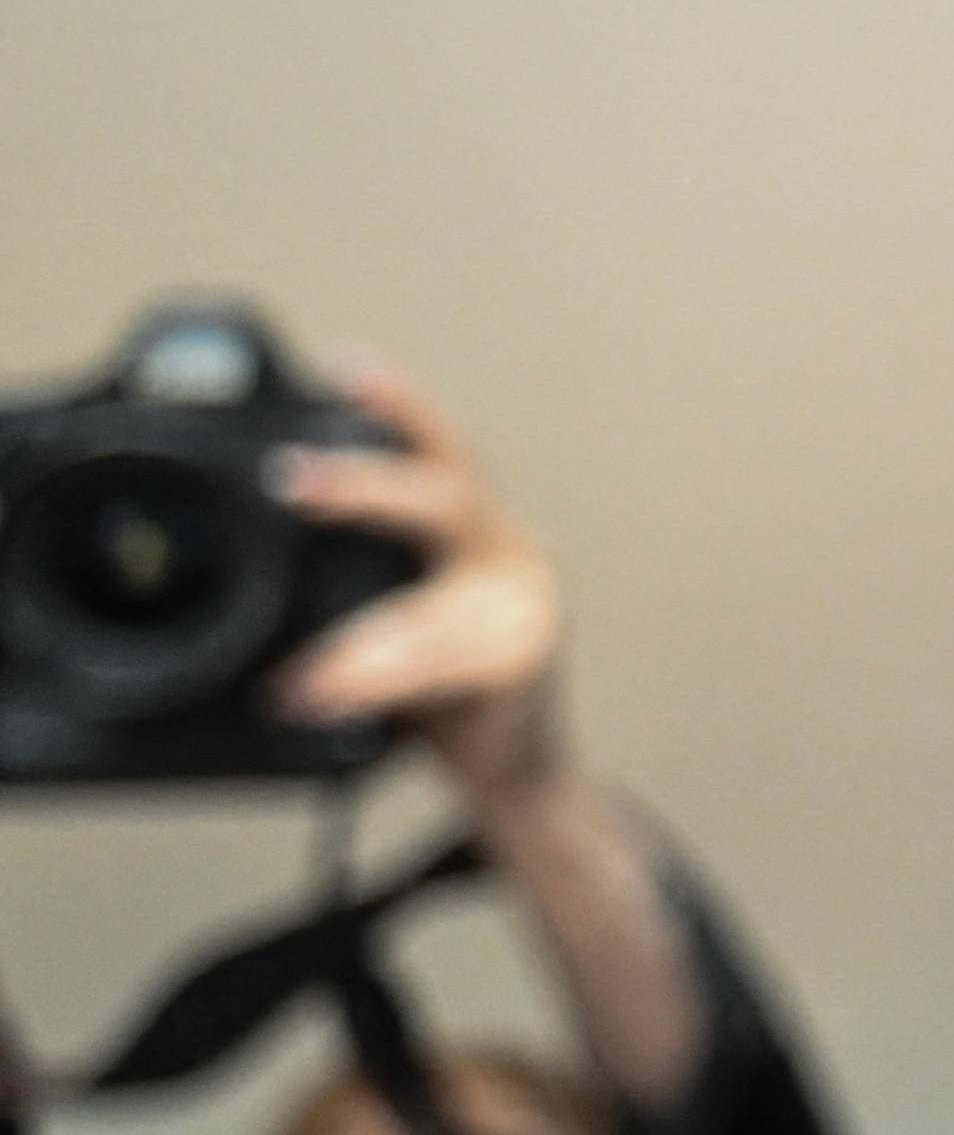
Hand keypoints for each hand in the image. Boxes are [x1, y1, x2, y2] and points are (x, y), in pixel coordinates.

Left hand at [268, 366, 575, 800]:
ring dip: (362, 646)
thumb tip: (245, 524)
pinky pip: (444, 672)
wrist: (515, 771)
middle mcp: (509, 553)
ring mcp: (527, 610)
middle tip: (291, 482)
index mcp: (476, 526)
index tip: (344, 364)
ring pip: (436, 612)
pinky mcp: (525, 669)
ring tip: (303, 674)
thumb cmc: (438, 689)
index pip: (436, 448)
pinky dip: (377, 685)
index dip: (396, 403)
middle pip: (447, 499)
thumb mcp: (388, 615)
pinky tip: (326, 697)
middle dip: (367, 491)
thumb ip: (345, 574)